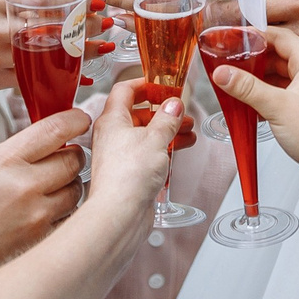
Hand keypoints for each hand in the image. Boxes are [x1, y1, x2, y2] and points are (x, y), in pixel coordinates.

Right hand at [0, 109, 89, 282]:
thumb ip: (17, 154)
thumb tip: (49, 144)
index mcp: (4, 161)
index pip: (55, 129)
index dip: (74, 120)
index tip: (79, 121)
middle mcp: (25, 186)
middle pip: (74, 160)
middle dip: (71, 157)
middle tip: (63, 159)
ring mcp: (38, 215)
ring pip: (77, 190)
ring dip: (69, 186)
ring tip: (49, 191)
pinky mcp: (43, 240)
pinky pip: (70, 218)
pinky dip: (64, 214)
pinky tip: (44, 215)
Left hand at [82, 77, 182, 212]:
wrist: (120, 214)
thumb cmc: (127, 176)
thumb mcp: (156, 138)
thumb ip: (167, 118)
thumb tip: (173, 104)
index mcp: (112, 120)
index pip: (124, 90)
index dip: (145, 84)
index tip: (163, 84)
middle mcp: (111, 136)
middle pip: (138, 114)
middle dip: (162, 112)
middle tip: (180, 110)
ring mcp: (119, 155)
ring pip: (144, 135)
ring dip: (166, 131)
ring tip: (187, 130)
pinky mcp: (128, 173)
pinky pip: (146, 154)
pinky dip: (163, 149)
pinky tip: (178, 150)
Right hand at [208, 26, 298, 186]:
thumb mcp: (276, 107)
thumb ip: (246, 87)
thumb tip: (223, 73)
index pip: (281, 37)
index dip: (257, 35)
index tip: (235, 39)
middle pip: (278, 56)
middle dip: (253, 60)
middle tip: (230, 62)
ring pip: (279, 76)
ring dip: (258, 80)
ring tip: (235, 83)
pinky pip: (282, 94)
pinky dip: (266, 96)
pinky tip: (250, 105)